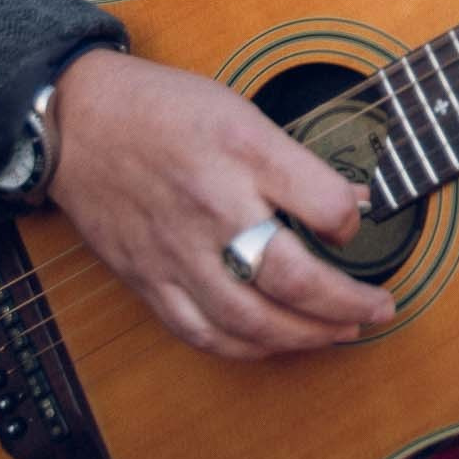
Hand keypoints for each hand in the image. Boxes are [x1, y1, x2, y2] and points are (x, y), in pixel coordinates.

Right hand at [49, 49, 394, 358]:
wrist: (78, 123)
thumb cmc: (163, 110)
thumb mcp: (242, 111)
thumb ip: (296, 162)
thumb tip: (353, 202)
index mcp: (243, 150)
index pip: (324, 204)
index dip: (353, 224)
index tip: (355, 225)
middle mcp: (213, 205)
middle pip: (292, 277)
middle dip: (347, 302)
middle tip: (379, 307)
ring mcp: (177, 250)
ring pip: (251, 320)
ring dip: (307, 336)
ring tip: (341, 332)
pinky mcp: (149, 279)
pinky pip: (203, 332)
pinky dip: (247, 348)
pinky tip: (276, 342)